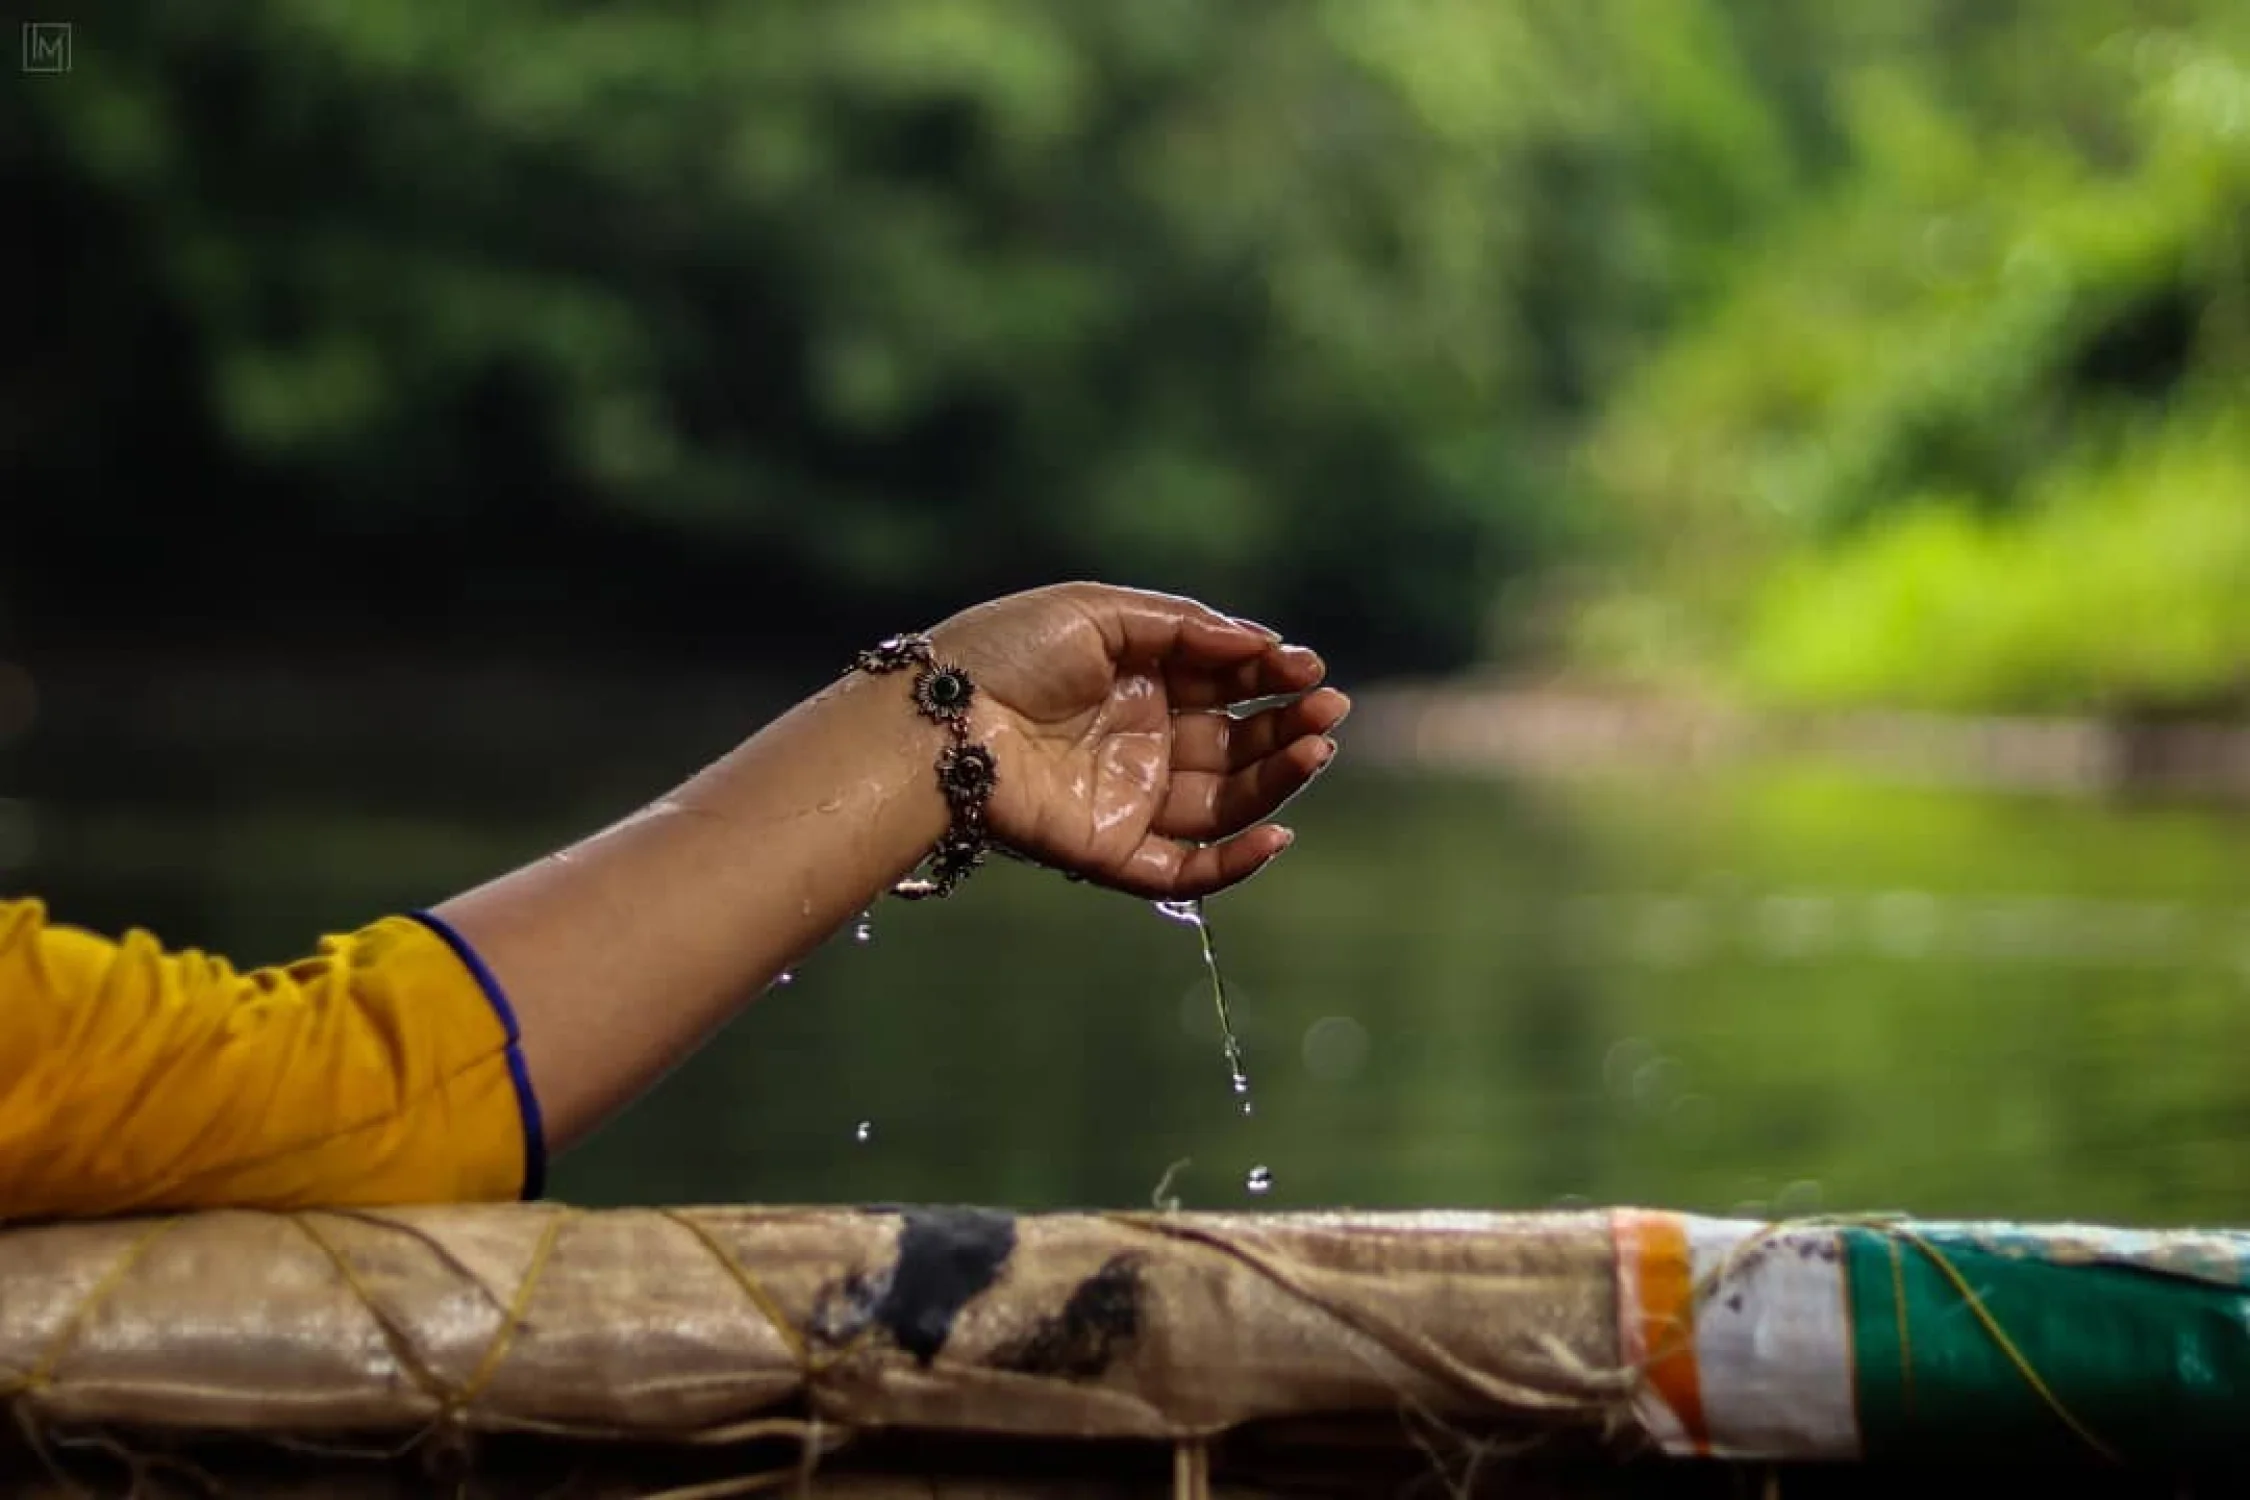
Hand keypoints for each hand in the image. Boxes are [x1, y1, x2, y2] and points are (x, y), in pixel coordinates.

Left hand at [928, 582, 1346, 896]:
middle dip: (1287, 726)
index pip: (1226, 685)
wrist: (937, 719)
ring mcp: (1130, 798)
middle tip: (1326, 710)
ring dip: (1277, 780)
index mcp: (1139, 682)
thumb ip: (1185, 626)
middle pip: (1237, 744)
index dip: (1271, 676)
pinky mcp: (1111, 851)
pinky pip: (1185, 870)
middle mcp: (1142, 742)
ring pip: (1226, 803)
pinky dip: (1235, 863)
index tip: (1307, 668)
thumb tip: (1263, 644)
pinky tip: (1275, 831)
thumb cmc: (1004, 653)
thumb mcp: (1097, 613)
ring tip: (1313, 749)